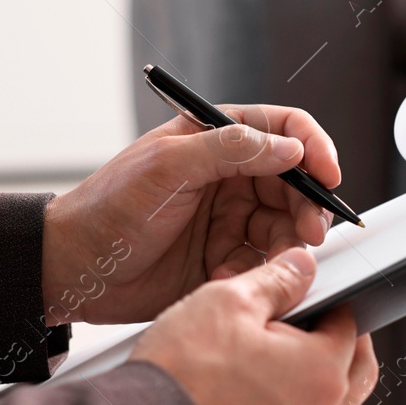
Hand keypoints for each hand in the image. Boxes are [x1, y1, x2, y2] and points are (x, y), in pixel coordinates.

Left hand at [41, 104, 340, 325]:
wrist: (76, 270)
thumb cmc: (108, 209)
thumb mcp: (166, 167)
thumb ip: (230, 149)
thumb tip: (290, 145)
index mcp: (217, 137)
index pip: (284, 128)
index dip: (314, 147)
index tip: (328, 175)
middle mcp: (230, 174)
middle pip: (295, 183)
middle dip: (308, 208)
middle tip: (310, 234)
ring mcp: (229, 216)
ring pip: (285, 226)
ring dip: (286, 246)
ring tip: (270, 265)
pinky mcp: (225, 256)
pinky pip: (263, 263)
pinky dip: (256, 273)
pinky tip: (225, 276)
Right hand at [129, 248, 376, 404]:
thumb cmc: (182, 379)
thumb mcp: (226, 303)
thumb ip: (275, 281)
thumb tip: (301, 268)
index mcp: (321, 374)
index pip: (352, 328)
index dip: (331, 303)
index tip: (311, 294)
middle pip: (351, 374)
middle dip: (340, 345)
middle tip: (310, 324)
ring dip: (303, 382)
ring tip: (261, 358)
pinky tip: (236, 396)